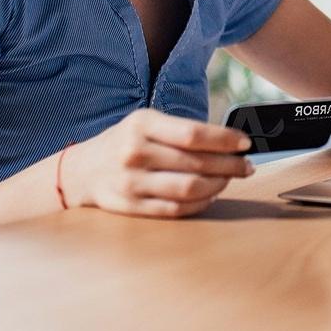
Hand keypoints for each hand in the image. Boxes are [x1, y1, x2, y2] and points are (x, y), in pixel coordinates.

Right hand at [59, 108, 253, 217]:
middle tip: (247, 165)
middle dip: (229, 165)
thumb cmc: (126, 140)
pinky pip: (175, 209)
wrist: (83, 170)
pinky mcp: (131, 207)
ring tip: (230, 179)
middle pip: (195, 164)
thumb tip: (228, 140)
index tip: (245, 143)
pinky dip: (200, 203)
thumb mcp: (146, 122)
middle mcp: (136, 153)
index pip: (193, 134)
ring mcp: (132, 183)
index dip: (225, 140)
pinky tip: (211, 195)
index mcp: (143, 124)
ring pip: (188, 189)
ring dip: (218, 185)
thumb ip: (181, 129)